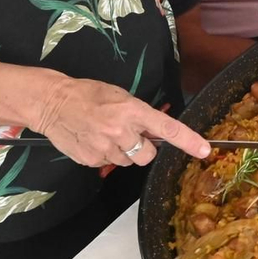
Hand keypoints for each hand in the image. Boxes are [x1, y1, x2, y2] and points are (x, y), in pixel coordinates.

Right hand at [34, 76, 209, 165]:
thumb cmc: (88, 94)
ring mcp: (104, 148)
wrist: (53, 102)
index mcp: (132, 111)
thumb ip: (140, 115)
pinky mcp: (90, 160)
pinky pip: (108, 164)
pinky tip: (93, 140)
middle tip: (128, 135)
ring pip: (128, 162)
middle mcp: (121, 131)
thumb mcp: (120, 96)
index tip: (204, 150)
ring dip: (122, 152)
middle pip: (148, 155)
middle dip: (143, 148)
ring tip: (105, 134)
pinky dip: (104, 155)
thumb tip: (156, 133)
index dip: (188, 141)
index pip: (167, 129)